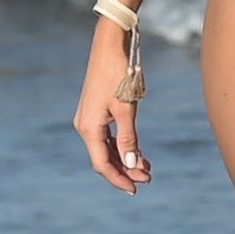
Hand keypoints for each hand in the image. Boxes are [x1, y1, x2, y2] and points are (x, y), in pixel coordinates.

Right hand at [73, 23, 152, 194]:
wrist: (111, 44)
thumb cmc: (119, 74)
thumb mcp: (126, 109)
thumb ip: (128, 138)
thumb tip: (131, 164)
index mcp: (88, 128)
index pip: (102, 164)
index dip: (119, 179)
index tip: (136, 189)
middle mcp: (85, 125)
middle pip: (104, 158)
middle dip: (126, 170)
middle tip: (149, 178)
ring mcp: (90, 118)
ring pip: (107, 148)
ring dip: (126, 158)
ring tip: (148, 168)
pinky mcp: (98, 110)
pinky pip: (108, 136)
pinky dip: (123, 145)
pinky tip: (138, 151)